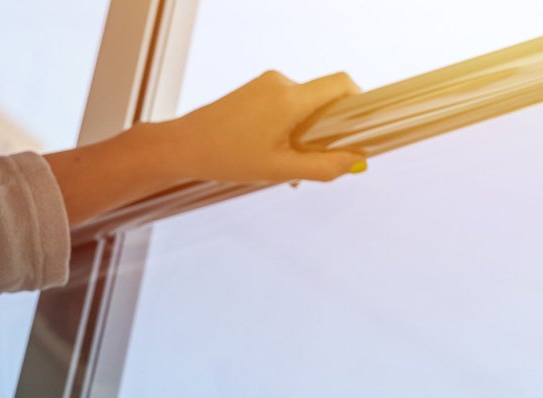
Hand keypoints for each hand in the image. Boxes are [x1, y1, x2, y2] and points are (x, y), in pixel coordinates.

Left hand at [45, 70, 368, 226]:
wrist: (181, 147)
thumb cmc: (228, 158)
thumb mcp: (281, 170)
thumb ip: (325, 167)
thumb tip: (359, 162)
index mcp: (290, 98)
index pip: (342, 83)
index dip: (360, 102)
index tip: (362, 128)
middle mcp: (281, 83)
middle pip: (327, 99)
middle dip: (331, 130)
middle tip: (319, 162)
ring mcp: (266, 83)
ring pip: (308, 105)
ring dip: (309, 133)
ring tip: (288, 164)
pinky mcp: (256, 89)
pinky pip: (289, 104)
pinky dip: (293, 128)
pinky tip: (275, 153)